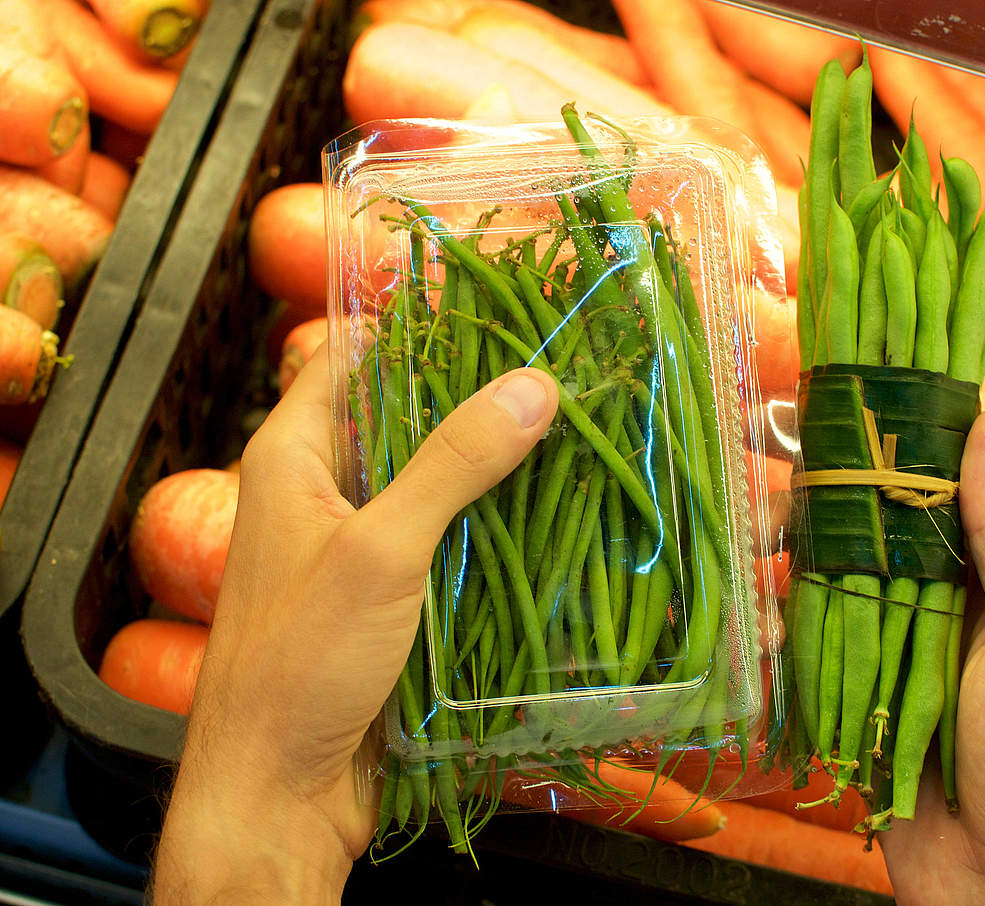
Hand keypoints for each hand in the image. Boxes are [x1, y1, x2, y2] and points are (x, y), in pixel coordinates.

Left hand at [152, 346, 557, 904]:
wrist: (280, 794)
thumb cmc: (302, 662)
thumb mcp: (381, 549)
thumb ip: (454, 464)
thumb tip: (533, 385)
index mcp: (292, 456)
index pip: (353, 357)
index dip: (419, 327)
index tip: (500, 310)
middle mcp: (324, 490)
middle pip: (404, 419)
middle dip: (477, 399)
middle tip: (561, 374)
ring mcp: (360, 546)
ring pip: (435, 484)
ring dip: (494, 468)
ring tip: (576, 434)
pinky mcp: (392, 597)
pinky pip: (448, 542)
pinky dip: (493, 527)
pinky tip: (553, 516)